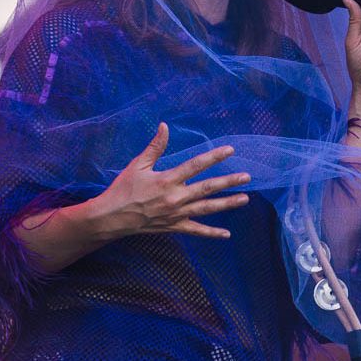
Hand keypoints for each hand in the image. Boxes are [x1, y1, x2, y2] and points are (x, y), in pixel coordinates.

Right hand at [85, 123, 252, 240]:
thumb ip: (155, 147)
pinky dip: (211, 233)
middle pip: (208, 188)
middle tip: (247, 177)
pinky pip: (196, 231)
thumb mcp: (137, 165)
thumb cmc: (123, 189)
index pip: (196, 165)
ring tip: (245, 199)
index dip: (214, 156)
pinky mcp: (174, 226)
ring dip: (227, 204)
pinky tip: (226, 234)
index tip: (230, 150)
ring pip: (207, 208)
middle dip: (229, 182)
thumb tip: (164, 126)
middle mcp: (176, 197)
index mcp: (167, 180)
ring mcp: (177, 214)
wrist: (113, 217)